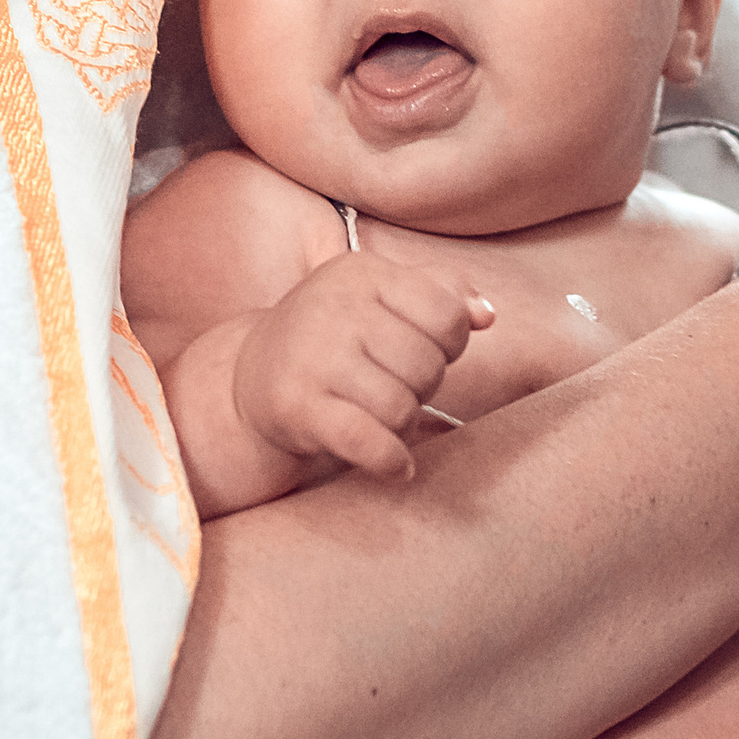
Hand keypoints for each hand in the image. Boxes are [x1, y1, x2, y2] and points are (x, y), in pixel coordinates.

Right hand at [231, 252, 491, 480]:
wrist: (251, 374)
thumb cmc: (335, 334)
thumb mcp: (381, 295)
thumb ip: (442, 293)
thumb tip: (487, 316)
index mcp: (362, 272)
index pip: (447, 314)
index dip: (451, 343)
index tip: (427, 351)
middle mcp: (334, 307)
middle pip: (427, 365)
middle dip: (424, 386)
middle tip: (396, 386)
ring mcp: (313, 356)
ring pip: (401, 407)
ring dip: (403, 424)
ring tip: (381, 416)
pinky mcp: (297, 406)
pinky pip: (369, 442)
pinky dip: (391, 461)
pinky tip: (396, 466)